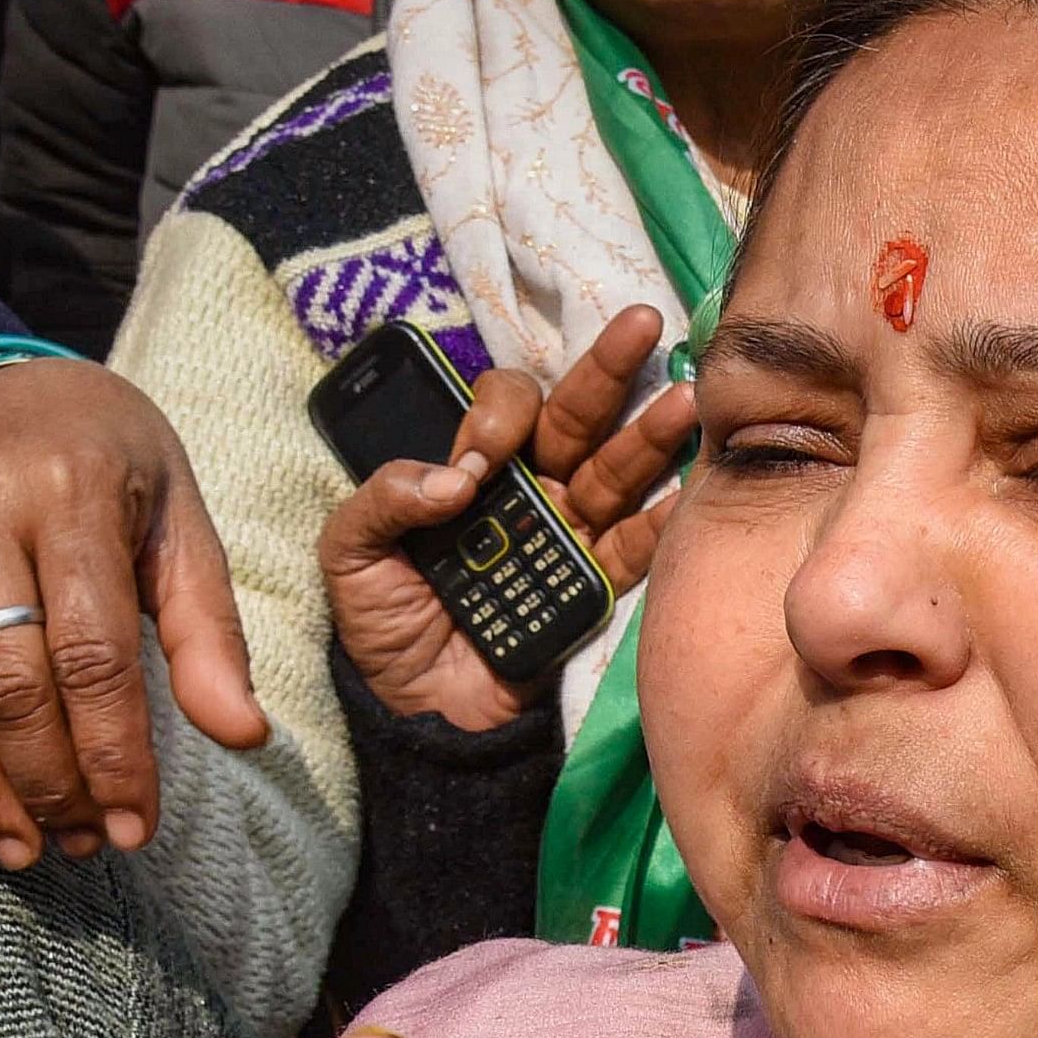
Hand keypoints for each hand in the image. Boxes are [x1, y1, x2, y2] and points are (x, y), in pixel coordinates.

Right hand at [0, 359, 271, 870]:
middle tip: (78, 844)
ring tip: (19, 843)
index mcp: (73, 494)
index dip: (114, 755)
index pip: (93, 656)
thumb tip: (244, 736)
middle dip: (45, 782)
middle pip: (5, 682)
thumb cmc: (115, 467)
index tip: (134, 827)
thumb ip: (209, 633)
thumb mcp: (181, 526)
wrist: (12, 387)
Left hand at [321, 309, 690, 731]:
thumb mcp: (347, 554)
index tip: (480, 463)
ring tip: (687, 399)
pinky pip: (634, 551)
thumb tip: (453, 478)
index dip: (500, 417)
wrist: (413, 714)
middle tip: (641, 322)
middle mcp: (528, 491)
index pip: (502, 410)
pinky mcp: (592, 590)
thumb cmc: (380, 625)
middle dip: (606, 370)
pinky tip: (690, 490)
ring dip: (652, 434)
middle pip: (574, 419)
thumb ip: (381, 499)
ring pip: (615, 472)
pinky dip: (664, 523)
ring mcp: (566, 537)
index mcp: (471, 472)